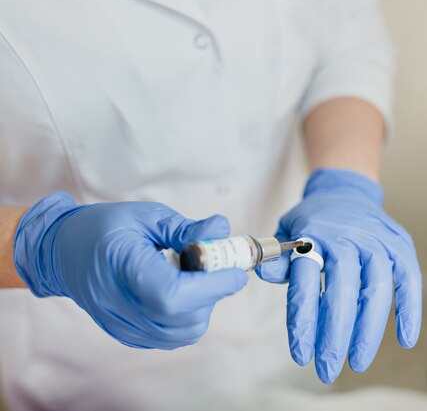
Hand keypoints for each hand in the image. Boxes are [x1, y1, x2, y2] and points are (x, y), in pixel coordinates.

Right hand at [13, 192, 247, 348]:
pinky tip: (180, 291)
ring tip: (191, 277)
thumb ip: (186, 228)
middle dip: (212, 293)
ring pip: (182, 332)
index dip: (212, 287)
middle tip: (213, 267)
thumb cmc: (105, 228)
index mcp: (121, 267)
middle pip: (182, 318)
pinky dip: (187, 317)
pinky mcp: (127, 335)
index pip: (173, 294)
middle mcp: (119, 305)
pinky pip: (171, 337)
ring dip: (202, 306)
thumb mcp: (146, 216)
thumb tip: (222, 230)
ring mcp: (121, 325)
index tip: (237, 272)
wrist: (63, 252)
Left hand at [257, 169, 421, 382]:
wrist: (346, 191)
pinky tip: (405, 340)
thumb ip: (278, 258)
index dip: (303, 321)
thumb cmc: (313, 221)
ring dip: (368, 330)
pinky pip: (409, 280)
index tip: (301, 355)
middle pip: (342, 290)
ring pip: (376, 289)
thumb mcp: (287, 232)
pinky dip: (410, 310)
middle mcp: (347, 236)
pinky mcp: (401, 246)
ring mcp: (377, 240)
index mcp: (314, 234)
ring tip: (357, 361)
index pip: (306, 282)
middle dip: (335, 335)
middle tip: (327, 370)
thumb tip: (263, 273)